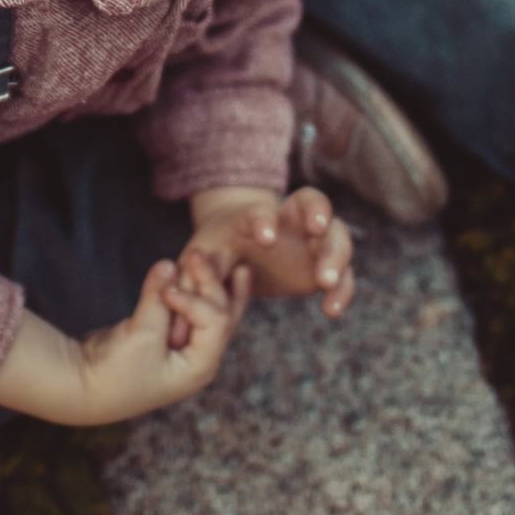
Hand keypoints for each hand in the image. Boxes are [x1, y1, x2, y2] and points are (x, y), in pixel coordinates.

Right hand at [75, 248, 250, 420]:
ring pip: (209, 309)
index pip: (215, 322)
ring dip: (208, 283)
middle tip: (196, 252)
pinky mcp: (169, 337)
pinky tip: (194, 270)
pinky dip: (191, 290)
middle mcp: (200, 358)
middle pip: (220, 313)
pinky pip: (189, 309)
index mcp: (200, 366)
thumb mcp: (140, 335)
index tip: (168, 291)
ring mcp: (186, 348)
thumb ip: (157, 298)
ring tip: (217, 255)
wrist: (84, 387)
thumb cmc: (115, 371)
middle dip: (211, 282)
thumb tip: (169, 264)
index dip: (195, 299)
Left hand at [173, 185, 355, 344]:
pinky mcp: (323, 265)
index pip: (261, 208)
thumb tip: (172, 303)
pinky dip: (342, 289)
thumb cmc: (214, 254)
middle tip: (319, 235)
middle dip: (319, 216)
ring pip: (337, 235)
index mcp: (251, 217)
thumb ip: (192, 279)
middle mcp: (287, 220)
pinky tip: (331, 310)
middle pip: (312, 203)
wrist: (238, 253)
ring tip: (326, 284)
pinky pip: (343, 273)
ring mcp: (310, 240)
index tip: (265, 238)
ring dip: (337, 255)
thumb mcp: (199, 261)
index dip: (264, 219)